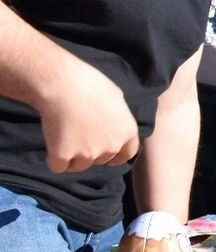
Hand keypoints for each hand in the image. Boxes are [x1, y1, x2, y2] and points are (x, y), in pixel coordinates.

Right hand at [37, 57, 139, 172]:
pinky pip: (58, 167)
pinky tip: (52, 145)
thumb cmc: (89, 84)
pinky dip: (53, 159)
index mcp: (127, 131)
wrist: (63, 85)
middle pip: (99, 160)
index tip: (109, 159)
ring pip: (78, 165)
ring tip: (64, 136)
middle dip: (90, 152)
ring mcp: (88, 153)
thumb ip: (118, 116)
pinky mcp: (64, 156)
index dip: (116, 157)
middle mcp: (111, 146)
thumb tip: (114, 123)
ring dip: (71, 157)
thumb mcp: (116, 97)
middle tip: (77, 135)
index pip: (126, 154)